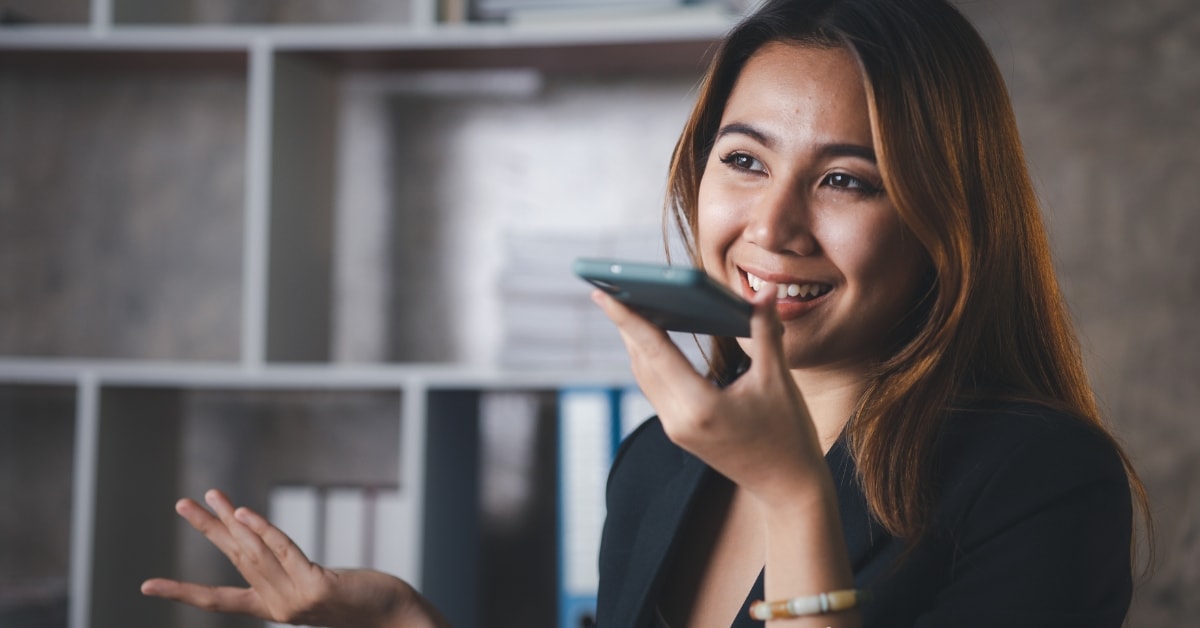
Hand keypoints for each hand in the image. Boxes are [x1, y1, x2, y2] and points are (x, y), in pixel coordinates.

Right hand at [141, 489, 448, 627]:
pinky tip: (244, 512)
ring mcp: (297, 598)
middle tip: (180, 503)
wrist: (393, 618)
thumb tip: (265, 550)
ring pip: (255, 552)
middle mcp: (279, 606)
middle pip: (234, 559)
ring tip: (209, 495)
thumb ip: (290, 576)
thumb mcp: (315, 590)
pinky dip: (264, 531)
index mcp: (273, 609)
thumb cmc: (359, 605)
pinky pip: (285, 552)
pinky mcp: (318, 586)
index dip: (182, 592)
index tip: (146, 586)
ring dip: (230, 520)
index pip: (219, 601)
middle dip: (206, 529)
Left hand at [592, 283, 826, 505]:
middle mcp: (678, 420)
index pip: (654, 351)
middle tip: (612, 285)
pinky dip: (650, 360)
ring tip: (626, 306)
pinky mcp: (679, 432)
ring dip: (635, 342)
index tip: (601, 293)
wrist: (788, 488)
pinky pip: (655, 389)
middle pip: (641, 362)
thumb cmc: (788, 434)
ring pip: (644, 376)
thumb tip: (764, 291)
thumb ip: (765, 332)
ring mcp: (676, 429)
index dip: (626, 318)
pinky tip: (652, 339)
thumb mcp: (778, 380)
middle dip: (626, 323)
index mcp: (700, 406)